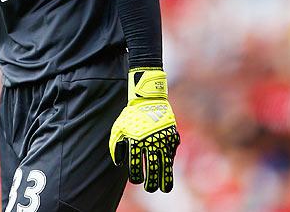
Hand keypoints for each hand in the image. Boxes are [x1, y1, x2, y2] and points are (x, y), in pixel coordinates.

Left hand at [109, 68, 179, 192]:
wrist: (149, 100)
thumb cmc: (131, 115)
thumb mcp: (119, 128)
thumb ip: (116, 146)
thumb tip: (119, 164)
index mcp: (136, 141)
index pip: (136, 166)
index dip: (136, 177)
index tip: (136, 180)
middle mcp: (151, 142)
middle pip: (153, 169)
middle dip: (151, 182)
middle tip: (149, 188)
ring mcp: (164, 140)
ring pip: (166, 165)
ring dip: (165, 179)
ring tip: (164, 189)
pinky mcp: (173, 138)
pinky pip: (171, 155)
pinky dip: (169, 164)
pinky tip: (166, 171)